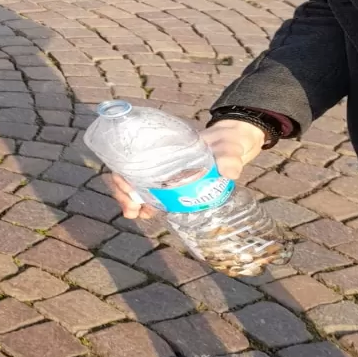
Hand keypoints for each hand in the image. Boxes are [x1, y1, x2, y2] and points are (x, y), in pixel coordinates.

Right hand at [108, 117, 265, 219]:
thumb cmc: (226, 143)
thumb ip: (228, 157)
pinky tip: (144, 214)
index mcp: (166, 148)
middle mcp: (159, 158)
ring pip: (136, 184)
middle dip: (124, 192)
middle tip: (131, 209)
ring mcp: (163, 171)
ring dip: (130, 200)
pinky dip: (143, 204)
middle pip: (130, 172)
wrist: (233, 146)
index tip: (128, 189)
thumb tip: (229, 172)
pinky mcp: (171, 184)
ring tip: (134, 214)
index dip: (124, 173)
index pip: (134, 157)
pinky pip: (150, 193)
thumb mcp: (227, 147)